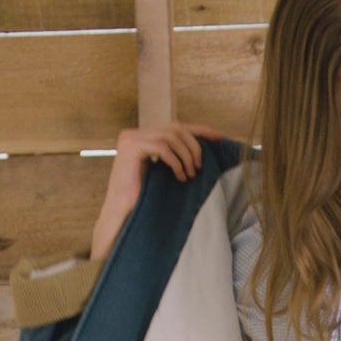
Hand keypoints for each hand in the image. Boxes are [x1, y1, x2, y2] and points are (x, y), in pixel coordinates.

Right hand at [89, 123, 223, 259]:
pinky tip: (180, 176)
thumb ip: (174, 155)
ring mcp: (131, 139)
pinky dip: (176, 162)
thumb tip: (202, 148)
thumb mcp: (162, 172)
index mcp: (142, 137)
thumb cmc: (144, 198)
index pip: (175, 127)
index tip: (218, 138)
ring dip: (186, 156)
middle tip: (200, 167)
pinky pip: (162, 148)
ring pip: (171, 137)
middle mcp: (134, 134)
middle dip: (194, 146)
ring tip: (190, 174)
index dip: (200, 130)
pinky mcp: (131, 148)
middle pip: (175, 128)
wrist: (122, 214)